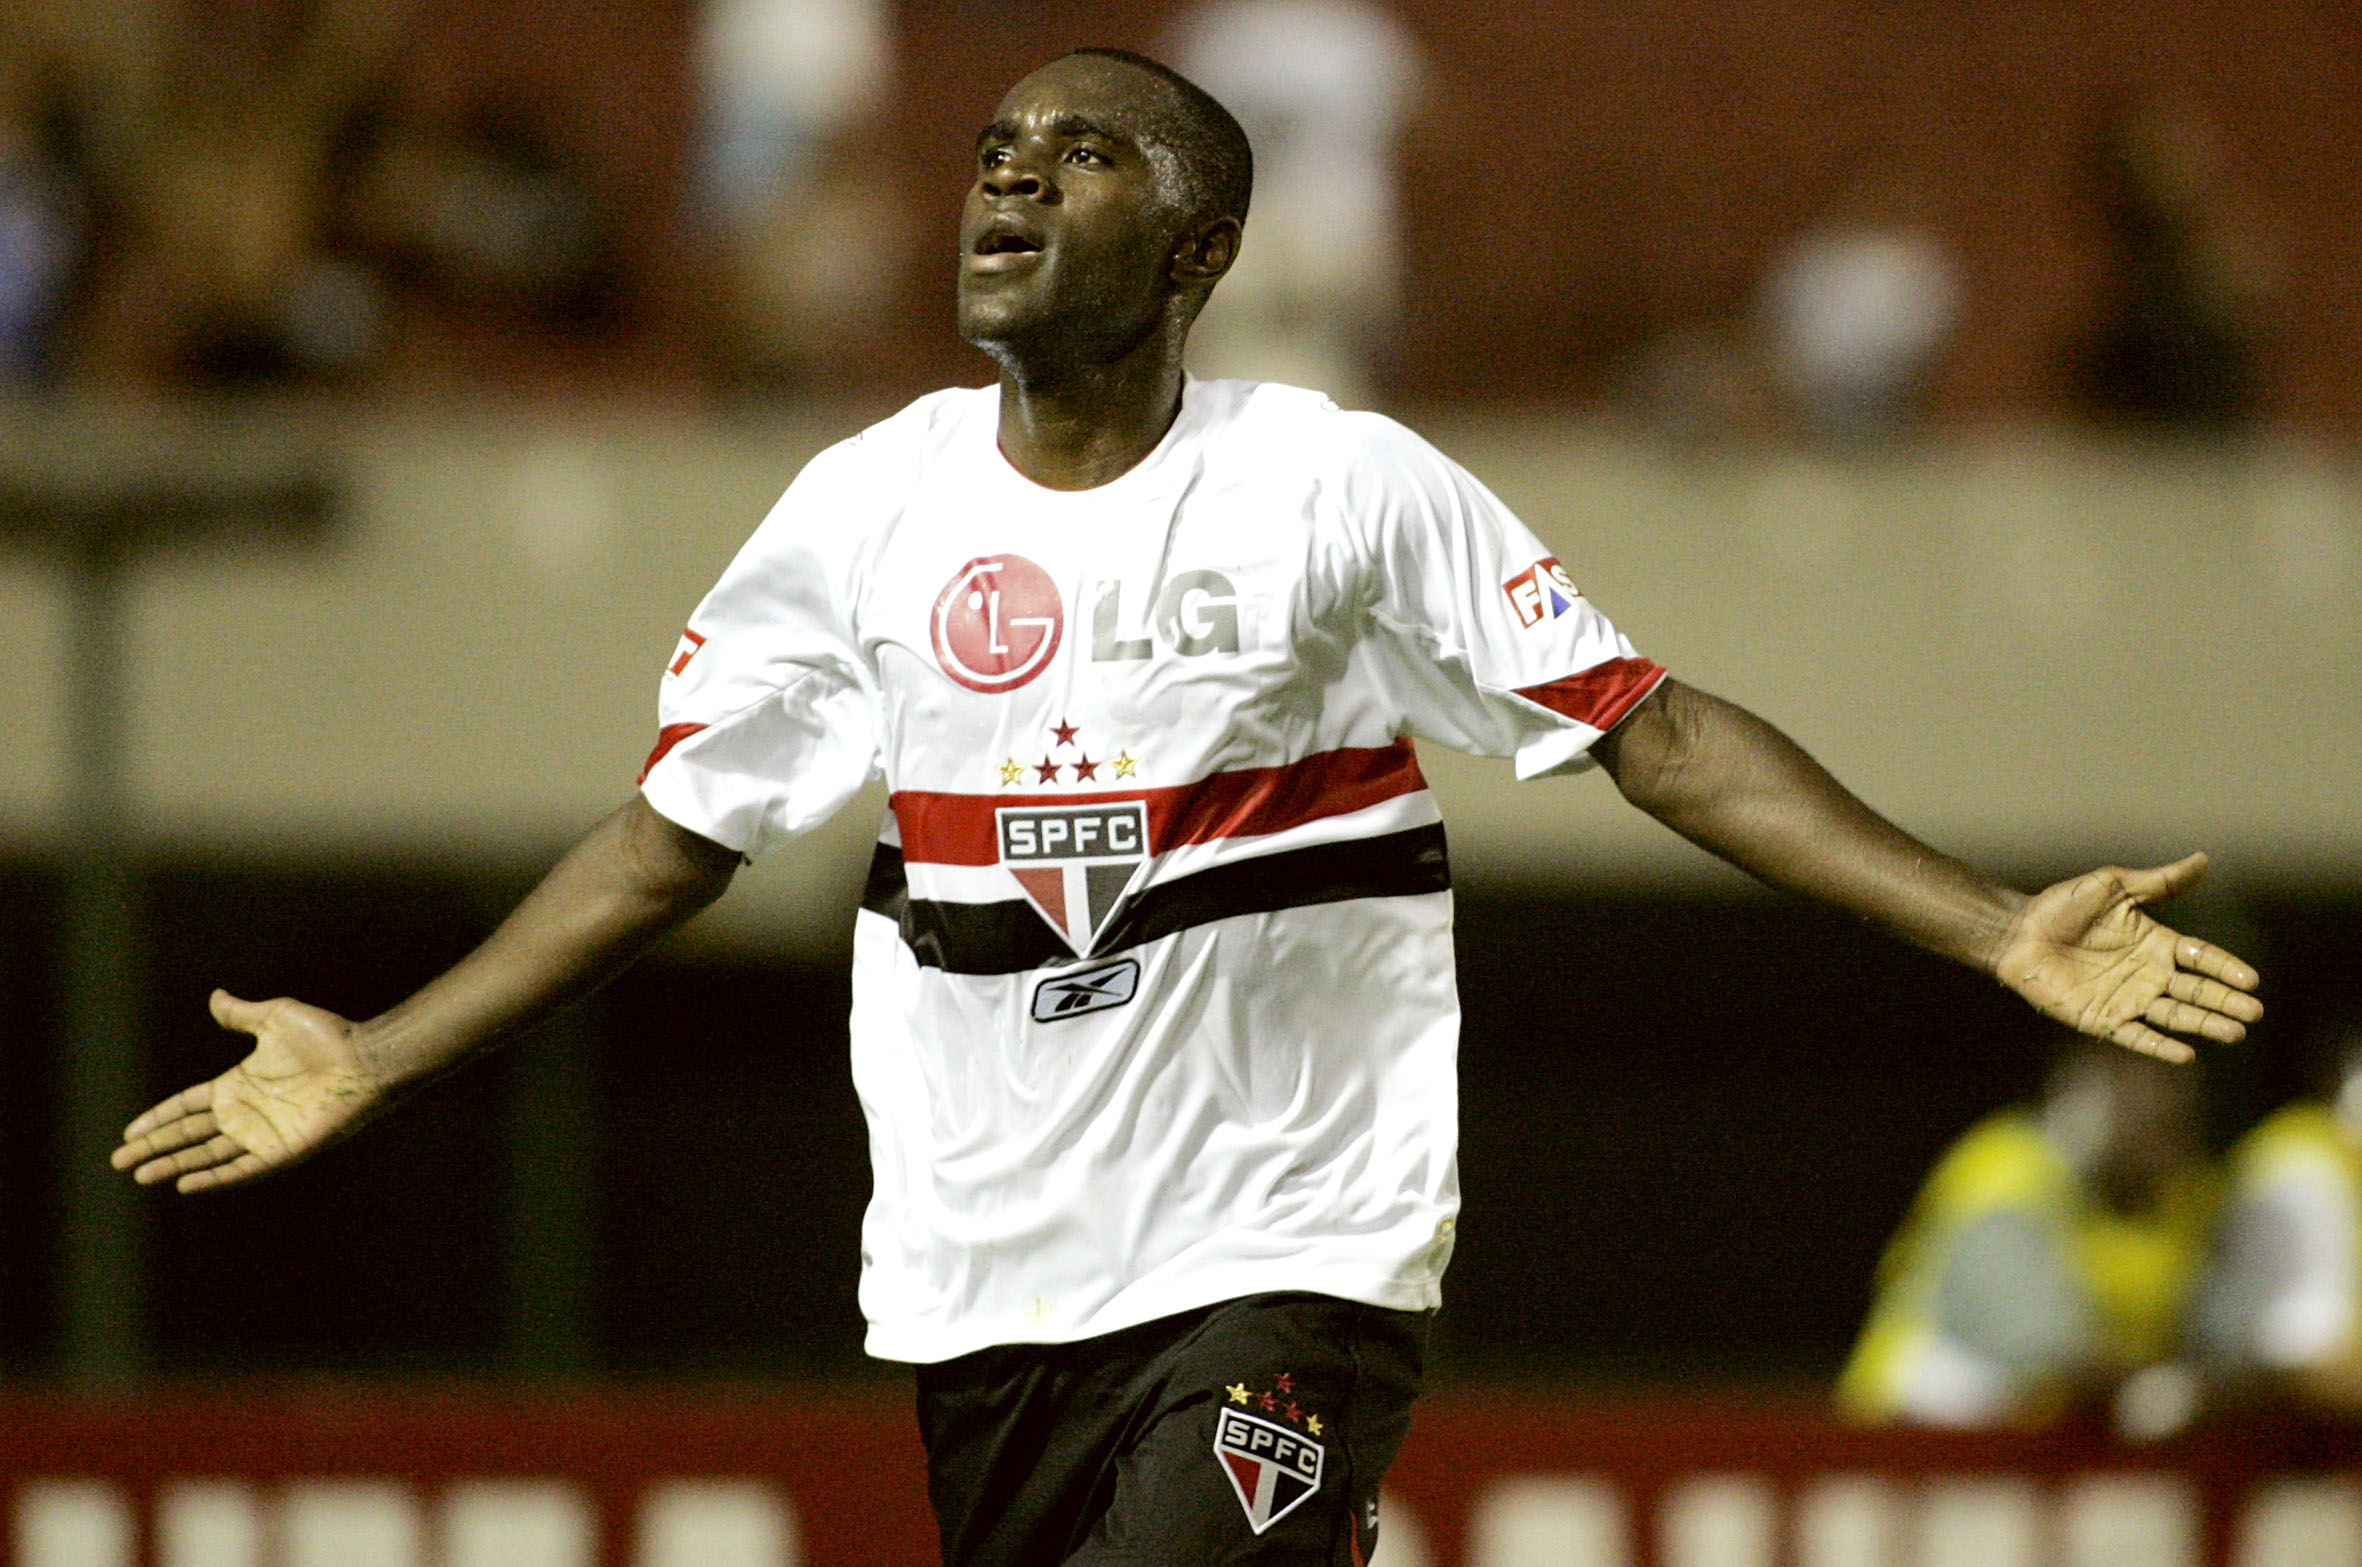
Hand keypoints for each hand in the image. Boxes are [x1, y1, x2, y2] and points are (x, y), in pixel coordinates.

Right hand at [112, 990, 387, 1192]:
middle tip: (119, 1161)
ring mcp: (263, 1133)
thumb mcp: (276, 1017)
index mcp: (239, 1084)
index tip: (129, 1132)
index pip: (187, 1105)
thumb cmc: (327, 1037)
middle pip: (188, 1134)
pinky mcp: (283, 1150)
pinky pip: (242, 1169)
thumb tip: (216, 997)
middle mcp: (246, 1112)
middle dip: (154, 1147)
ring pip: (207, 1155)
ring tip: (141, 1175)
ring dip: (174, 1165)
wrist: (363, 1059)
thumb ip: (242, 1014)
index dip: (158, 1117)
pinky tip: (187, 1184)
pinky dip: (215, 1178)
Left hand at [1994, 852, 2261, 1062]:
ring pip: (2174, 1016)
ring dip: (2204, 1024)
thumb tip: (2204, 860)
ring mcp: (2126, 999)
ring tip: (2234, 1032)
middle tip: (2253, 1012)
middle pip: (2195, 991)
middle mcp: (2147, 974)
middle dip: (2225, 1002)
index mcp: (2155, 943)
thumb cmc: (2061, 906)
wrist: (2017, 932)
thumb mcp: (2114, 886)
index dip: (2225, 968)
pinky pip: (2136, 1036)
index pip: (2200, 957)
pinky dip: (2160, 1047)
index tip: (2251, 980)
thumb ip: (2160, 882)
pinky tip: (2186, 1055)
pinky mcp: (2102, 1019)